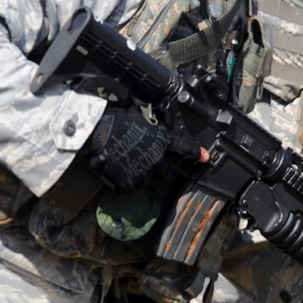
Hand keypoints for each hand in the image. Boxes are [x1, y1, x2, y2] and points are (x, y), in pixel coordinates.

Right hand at [86, 106, 205, 191]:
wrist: (98, 134)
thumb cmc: (117, 120)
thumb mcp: (141, 117)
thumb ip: (152, 127)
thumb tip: (153, 127)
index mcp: (163, 141)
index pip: (184, 147)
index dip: (196, 152)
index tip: (205, 157)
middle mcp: (157, 159)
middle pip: (161, 166)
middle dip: (153, 162)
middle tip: (136, 152)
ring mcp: (144, 173)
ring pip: (145, 176)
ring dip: (138, 170)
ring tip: (123, 158)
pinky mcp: (130, 184)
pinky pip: (130, 184)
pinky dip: (123, 178)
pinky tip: (115, 166)